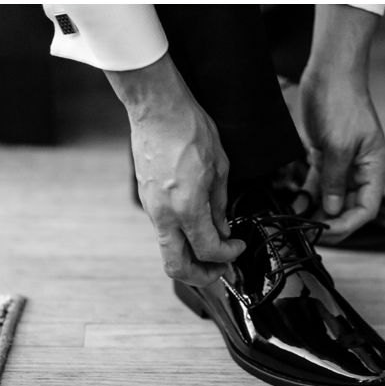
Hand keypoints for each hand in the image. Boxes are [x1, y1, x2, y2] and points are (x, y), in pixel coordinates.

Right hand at [109, 55, 245, 285]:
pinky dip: (181, 237)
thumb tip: (222, 229)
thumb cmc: (190, 130)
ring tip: (211, 250)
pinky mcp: (146, 199)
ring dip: (190, 257)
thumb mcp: (219, 168)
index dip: (227, 256)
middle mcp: (165, 214)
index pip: (208, 249)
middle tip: (220, 270)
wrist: (158, 110)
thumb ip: (219, 205)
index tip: (238, 247)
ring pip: (168, 250)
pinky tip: (196, 226)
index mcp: (187, 207)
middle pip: (176, 266)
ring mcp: (152, 208)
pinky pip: (164, 230)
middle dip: (201, 276)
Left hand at [297, 56, 384, 243]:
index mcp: (375, 168)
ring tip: (297, 221)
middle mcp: (361, 170)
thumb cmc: (342, 104)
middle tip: (307, 232)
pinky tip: (294, 204)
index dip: (348, 225)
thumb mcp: (339, 145)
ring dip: (316, 211)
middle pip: (348, 207)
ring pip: (331, 199)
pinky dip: (307, 195)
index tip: (325, 231)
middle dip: (329, 221)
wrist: (330, 74)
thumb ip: (334, 180)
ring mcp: (343, 164)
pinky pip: (318, 184)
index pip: (367, 209)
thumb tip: (330, 210)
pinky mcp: (325, 156)